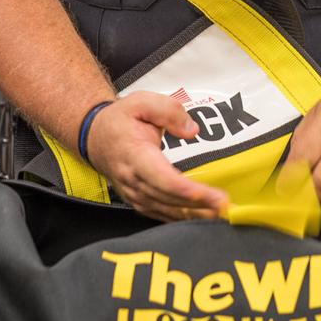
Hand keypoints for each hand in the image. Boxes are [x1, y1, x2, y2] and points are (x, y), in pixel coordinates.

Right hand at [86, 91, 228, 221]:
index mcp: (134, 154)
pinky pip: (160, 214)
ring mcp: (133, 193)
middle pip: (168, 198)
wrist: (95, 136)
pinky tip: (200, 218)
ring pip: (165, 210)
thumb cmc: (119, 120)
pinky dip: (181, 218)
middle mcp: (132, 179)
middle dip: (199, 205)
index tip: (212, 195)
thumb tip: (192, 130)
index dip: (187, 190)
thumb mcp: (142, 101)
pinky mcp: (138, 200)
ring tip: (220, 215)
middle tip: (226, 207)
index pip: (162, 178)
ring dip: (193, 215)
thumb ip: (168, 111)